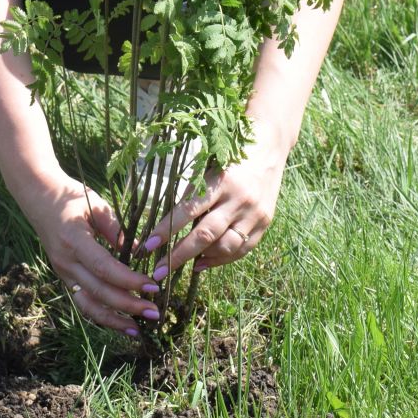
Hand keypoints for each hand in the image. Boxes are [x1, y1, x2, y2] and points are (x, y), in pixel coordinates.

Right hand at [22, 176, 162, 334]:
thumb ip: (117, 230)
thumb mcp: (96, 205)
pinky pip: (84, 301)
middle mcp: (66, 261)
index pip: (104, 267)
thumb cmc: (71, 197)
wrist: (38, 197)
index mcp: (74, 240)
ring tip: (137, 330)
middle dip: (128, 305)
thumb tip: (141, 252)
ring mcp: (63, 272)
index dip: (129, 280)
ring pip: (88, 305)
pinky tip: (120, 322)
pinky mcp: (65, 277)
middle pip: (99, 291)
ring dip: (114, 320)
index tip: (152, 285)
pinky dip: (102, 315)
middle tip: (154, 312)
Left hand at [144, 131, 288, 279]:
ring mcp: (254, 213)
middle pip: (205, 235)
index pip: (187, 211)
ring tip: (185, 265)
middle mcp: (239, 199)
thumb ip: (193, 195)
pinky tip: (203, 263)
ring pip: (225, 247)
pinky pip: (242, 249)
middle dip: (179, 255)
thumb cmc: (229, 156)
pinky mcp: (265, 223)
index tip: (148, 245)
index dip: (166, 230)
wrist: (269, 146)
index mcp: (220, 181)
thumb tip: (170, 227)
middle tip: (158, 270)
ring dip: (201, 259)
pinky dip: (221, 260)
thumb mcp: (208, 168)